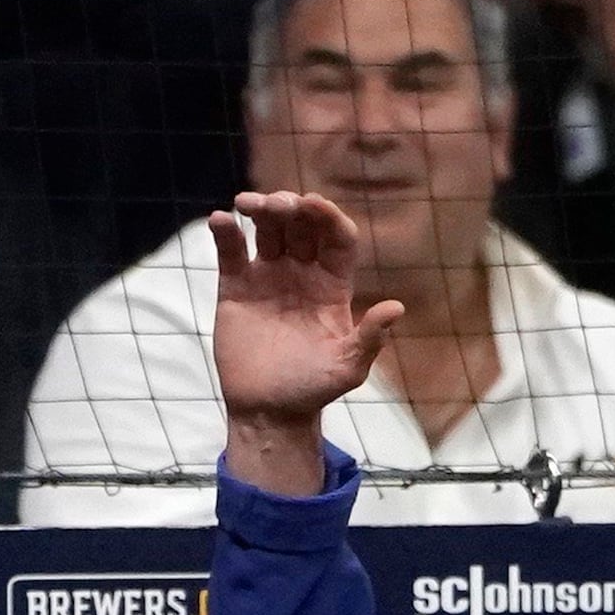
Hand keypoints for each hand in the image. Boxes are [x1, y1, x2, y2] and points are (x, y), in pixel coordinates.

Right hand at [208, 188, 398, 479]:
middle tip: (278, 204)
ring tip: (248, 203)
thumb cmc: (313, 390)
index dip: (327, 218)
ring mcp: (268, 277)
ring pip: (267, 230)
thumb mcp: (348, 368)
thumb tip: (395, 308)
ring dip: (261, 210)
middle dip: (291, 208)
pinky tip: (219, 219)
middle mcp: (303, 274)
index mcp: (333, 285)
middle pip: (301, 226)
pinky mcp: (236, 288)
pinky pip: (231, 252)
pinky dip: (225, 233)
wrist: (268, 411)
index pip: (336, 238)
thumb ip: (370, 337)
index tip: (313, 204)